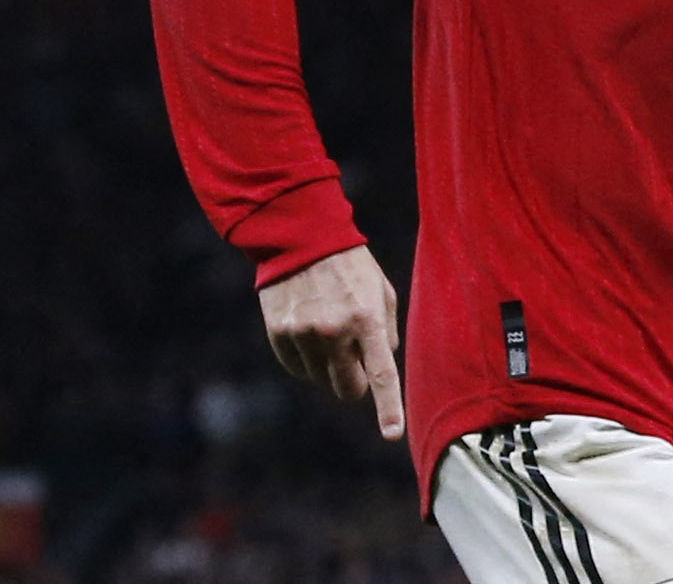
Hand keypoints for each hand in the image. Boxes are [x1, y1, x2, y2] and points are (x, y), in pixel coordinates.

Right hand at [258, 244, 404, 440]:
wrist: (301, 236)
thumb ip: (386, 330)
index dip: (388, 407)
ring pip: (321, 379)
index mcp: (367, 319)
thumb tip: (381, 363)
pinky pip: (297, 368)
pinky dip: (305, 359)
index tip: (392, 435)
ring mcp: (304, 334)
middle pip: (347, 389)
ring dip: (328, 365)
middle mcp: (335, 331)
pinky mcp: (280, 333)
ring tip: (327, 327)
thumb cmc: (350, 264)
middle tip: (355, 357)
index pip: (381, 373)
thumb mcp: (380, 290)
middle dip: (354, 381)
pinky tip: (306, 330)